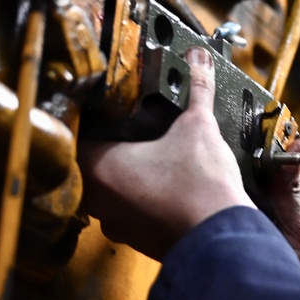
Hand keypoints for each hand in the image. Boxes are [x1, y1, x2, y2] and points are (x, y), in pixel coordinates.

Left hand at [79, 46, 254, 260]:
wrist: (222, 238)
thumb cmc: (200, 185)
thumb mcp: (199, 127)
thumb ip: (196, 90)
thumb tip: (199, 58)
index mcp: (98, 168)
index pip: (77, 135)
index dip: (92, 118)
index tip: (107, 107)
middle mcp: (97, 200)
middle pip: (91, 165)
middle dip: (110, 147)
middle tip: (130, 129)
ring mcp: (116, 225)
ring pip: (109, 193)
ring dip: (124, 177)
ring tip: (148, 156)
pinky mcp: (138, 241)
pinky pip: (130, 213)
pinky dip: (141, 199)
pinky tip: (164, 185)